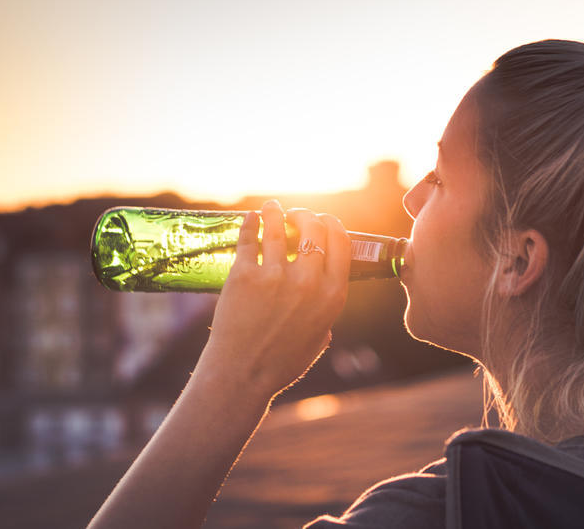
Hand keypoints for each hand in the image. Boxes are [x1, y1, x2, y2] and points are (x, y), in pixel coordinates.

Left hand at [200, 200, 350, 399]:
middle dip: (307, 215)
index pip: (342, 243)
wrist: (242, 376)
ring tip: (272, 207)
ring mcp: (275, 277)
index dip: (333, 225)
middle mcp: (309, 282)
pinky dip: (251, 224)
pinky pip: (249, 239)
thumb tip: (324, 298)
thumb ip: (325, 315)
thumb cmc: (280, 363)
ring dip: (276, 211)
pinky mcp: (244, 276)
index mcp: (333, 296)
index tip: (325, 220)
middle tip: (297, 214)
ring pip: (279, 228)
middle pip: (314, 229)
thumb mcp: (318, 338)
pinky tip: (250, 219)